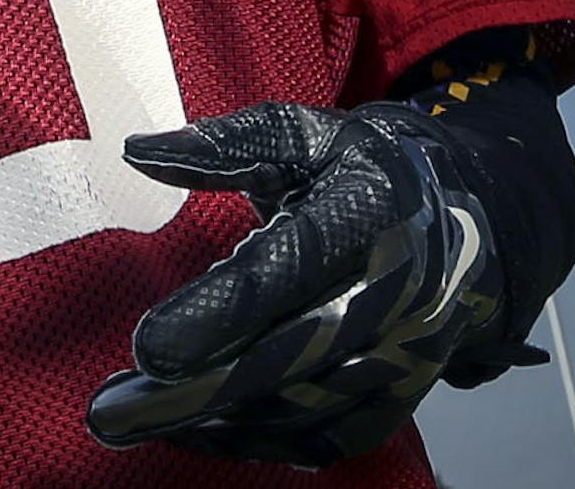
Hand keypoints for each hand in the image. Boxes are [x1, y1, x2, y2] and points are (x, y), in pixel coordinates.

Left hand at [85, 101, 509, 466]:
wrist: (459, 213)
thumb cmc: (356, 165)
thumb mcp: (298, 133)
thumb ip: (222, 145)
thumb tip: (136, 152)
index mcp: (363, 215)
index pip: (284, 273)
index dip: (217, 314)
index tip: (146, 348)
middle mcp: (390, 292)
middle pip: (288, 357)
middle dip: (199, 390)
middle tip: (114, 412)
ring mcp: (402, 348)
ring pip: (308, 405)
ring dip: (221, 422)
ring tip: (136, 423)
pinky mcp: (402, 387)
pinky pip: (336, 432)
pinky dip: (269, 442)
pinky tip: (202, 435)